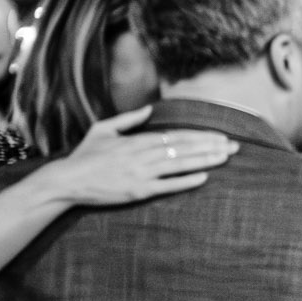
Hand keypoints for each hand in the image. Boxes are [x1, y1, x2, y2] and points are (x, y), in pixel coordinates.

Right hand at [34, 108, 236, 206]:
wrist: (66, 180)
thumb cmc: (84, 156)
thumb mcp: (103, 129)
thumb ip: (129, 119)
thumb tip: (150, 109)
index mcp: (136, 141)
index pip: (176, 136)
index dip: (200, 136)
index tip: (220, 136)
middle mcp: (142, 155)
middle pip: (183, 148)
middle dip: (211, 146)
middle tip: (235, 146)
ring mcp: (141, 173)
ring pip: (179, 164)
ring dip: (204, 160)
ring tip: (225, 157)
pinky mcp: (137, 191)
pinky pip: (166, 185)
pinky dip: (185, 181)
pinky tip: (203, 177)